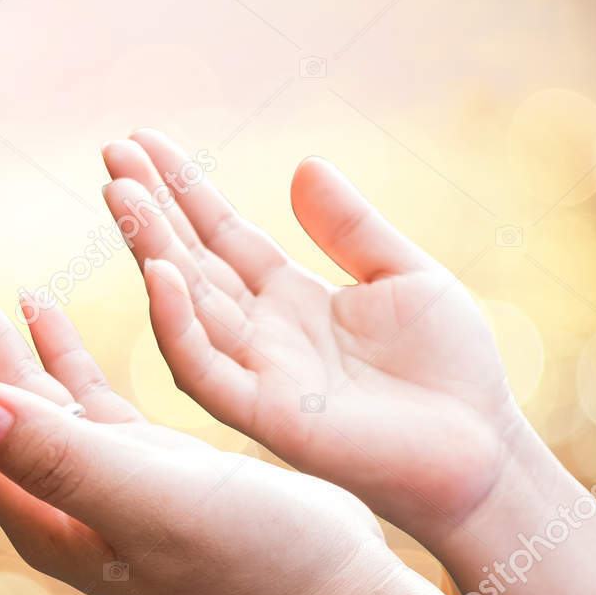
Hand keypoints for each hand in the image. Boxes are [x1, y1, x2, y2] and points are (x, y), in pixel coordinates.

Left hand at [0, 244, 385, 594]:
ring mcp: (94, 480)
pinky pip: (74, 391)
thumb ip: (54, 455)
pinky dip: (48, 342)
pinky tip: (33, 302)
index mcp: (38, 504)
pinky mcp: (142, 465)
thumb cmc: (256, 566)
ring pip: (15, 382)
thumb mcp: (153, 502)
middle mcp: (51, 494)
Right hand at [101, 129, 534, 541]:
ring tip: (121, 195)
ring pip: (184, 306)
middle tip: (111, 155)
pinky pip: (203, 369)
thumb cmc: (452, 372)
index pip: (220, 234)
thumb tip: (304, 165)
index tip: (141, 142)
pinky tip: (162, 273)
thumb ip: (350, 228)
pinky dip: (177, 324)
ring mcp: (257, 373)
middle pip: (190, 261)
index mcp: (290, 298)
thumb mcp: (406, 275)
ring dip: (149, 250)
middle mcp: (261, 334)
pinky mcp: (264, 416)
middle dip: (149, 210)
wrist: (484, 452)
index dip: (183, 189)